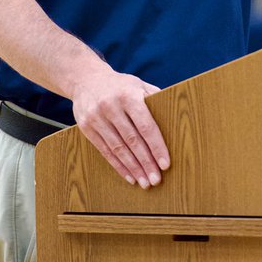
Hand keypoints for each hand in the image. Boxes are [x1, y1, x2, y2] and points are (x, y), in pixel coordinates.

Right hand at [71, 64, 167, 187]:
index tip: (165, 164)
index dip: (156, 146)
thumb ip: (155, 99)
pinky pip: (104, 151)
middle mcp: (111, 106)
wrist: (85, 78)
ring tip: (144, 182)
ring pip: (118, 148)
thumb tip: (175, 116)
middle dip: (146, 162)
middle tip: (156, 179)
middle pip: (132, 140)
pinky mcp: (86, 127)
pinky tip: (129, 176)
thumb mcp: (138, 84)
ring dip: (133, 168)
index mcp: (128, 96)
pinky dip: (118, 165)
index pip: (145, 126)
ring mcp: (96, 117)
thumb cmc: (120, 85)